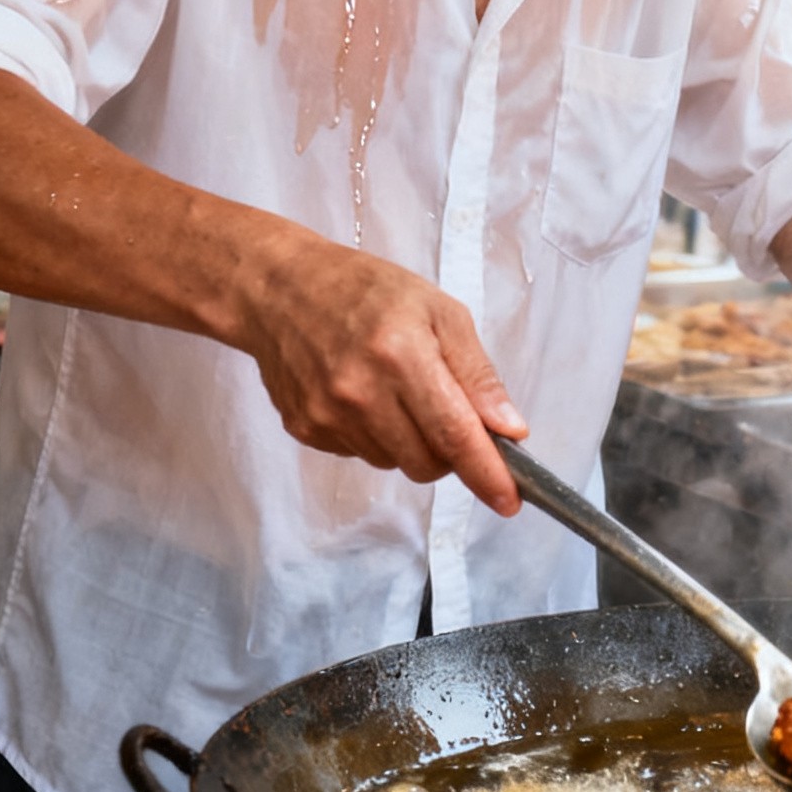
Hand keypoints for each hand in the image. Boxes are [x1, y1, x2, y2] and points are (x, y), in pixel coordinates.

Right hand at [236, 227, 528, 514]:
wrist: (280, 290)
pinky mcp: (305, 430)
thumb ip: (477, 374)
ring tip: (395, 389)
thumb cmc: (367, 291)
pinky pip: (361, 455)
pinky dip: (375, 436)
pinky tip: (364, 395)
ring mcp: (327, 416)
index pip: (453, 433)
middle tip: (445, 409)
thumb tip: (510, 429)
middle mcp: (360, 392)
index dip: (486, 472)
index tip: (508, 500)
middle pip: (426, 462)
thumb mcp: (439, 311)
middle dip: (449, 450)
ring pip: (395, 463)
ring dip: (410, 442)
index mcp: (401, 354)